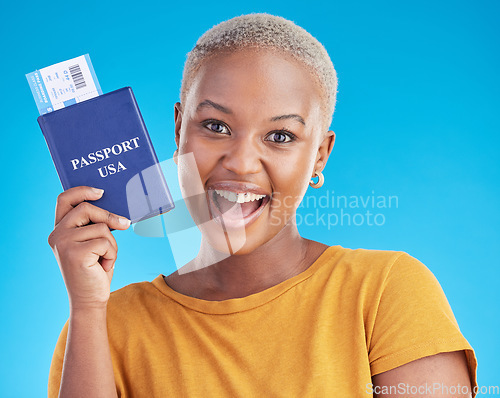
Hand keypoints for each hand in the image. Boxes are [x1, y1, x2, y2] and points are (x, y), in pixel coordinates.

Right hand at [48, 186, 130, 309]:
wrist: (90, 299)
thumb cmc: (95, 269)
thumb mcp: (94, 243)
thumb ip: (95, 225)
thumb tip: (116, 210)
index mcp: (59, 229)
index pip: (65, 199)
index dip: (82, 191)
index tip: (101, 192)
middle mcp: (56, 234)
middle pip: (86, 208)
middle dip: (109, 216)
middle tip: (125, 224)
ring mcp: (63, 243)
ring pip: (101, 227)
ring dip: (112, 243)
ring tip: (105, 258)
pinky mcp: (74, 253)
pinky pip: (105, 242)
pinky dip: (112, 253)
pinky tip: (104, 266)